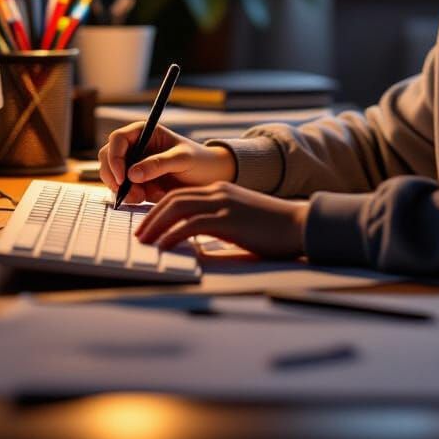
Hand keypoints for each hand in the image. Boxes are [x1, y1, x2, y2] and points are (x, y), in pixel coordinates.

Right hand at [98, 122, 236, 204]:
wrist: (211, 178)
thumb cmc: (200, 161)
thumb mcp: (183, 159)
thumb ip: (158, 164)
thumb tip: (132, 174)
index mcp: (145, 132)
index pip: (118, 139)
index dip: (114, 156)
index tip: (122, 177)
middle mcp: (136, 147)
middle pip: (108, 157)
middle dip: (113, 176)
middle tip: (127, 192)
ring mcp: (135, 165)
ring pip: (113, 176)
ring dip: (122, 189)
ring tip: (141, 197)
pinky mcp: (138, 183)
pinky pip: (123, 190)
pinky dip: (130, 197)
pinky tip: (146, 198)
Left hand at [135, 182, 310, 258]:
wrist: (298, 225)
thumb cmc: (272, 228)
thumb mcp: (240, 221)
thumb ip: (218, 224)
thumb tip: (196, 243)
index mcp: (220, 190)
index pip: (180, 194)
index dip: (159, 209)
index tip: (148, 225)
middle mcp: (218, 192)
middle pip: (173, 198)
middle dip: (151, 217)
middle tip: (139, 235)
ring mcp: (223, 204)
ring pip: (177, 208)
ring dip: (156, 225)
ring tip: (145, 242)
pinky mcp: (228, 219)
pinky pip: (191, 225)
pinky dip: (173, 235)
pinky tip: (164, 248)